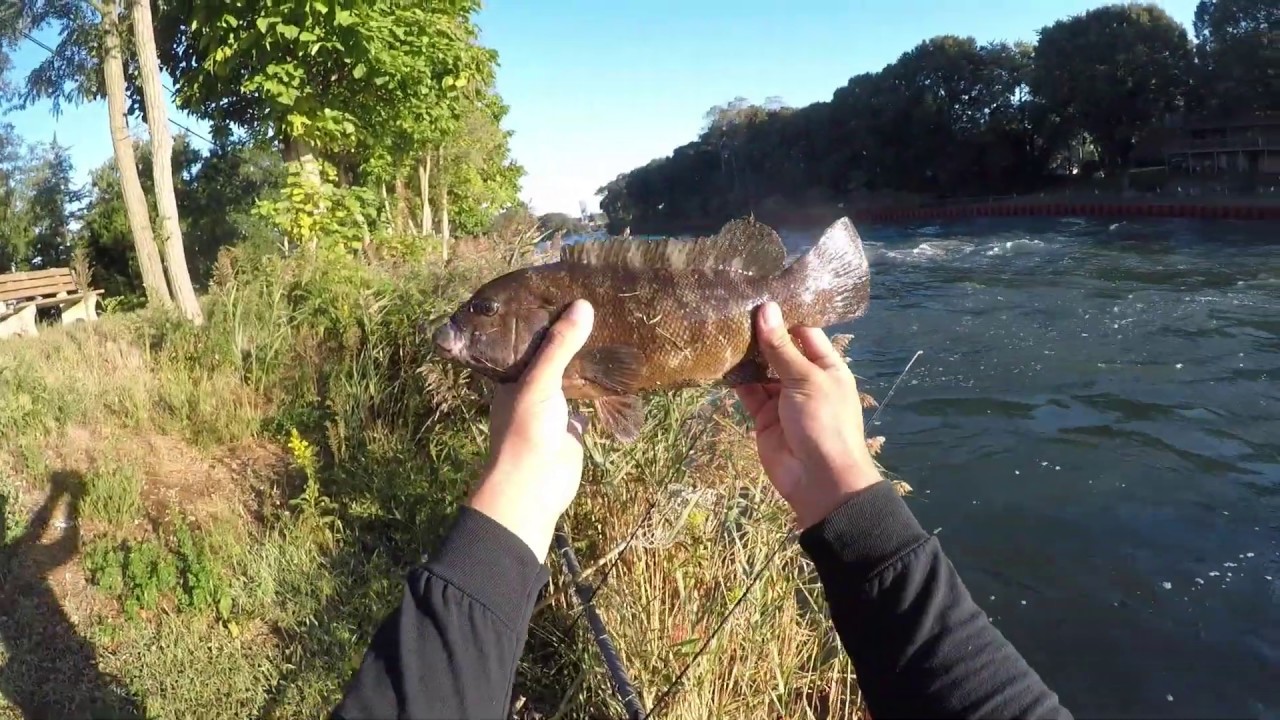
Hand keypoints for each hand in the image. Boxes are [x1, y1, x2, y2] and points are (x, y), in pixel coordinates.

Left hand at [467, 299, 593, 561]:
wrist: (534, 486)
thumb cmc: (525, 430)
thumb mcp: (540, 381)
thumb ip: (560, 345)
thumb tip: (584, 305)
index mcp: (511, 376)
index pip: (525, 340)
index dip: (542, 319)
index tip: (564, 293)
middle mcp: (530, 388)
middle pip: (552, 357)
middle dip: (570, 338)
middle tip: (596, 306)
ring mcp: (553, 408)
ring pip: (573, 378)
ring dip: (589, 361)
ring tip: (612, 329)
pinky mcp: (574, 425)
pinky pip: (590, 400)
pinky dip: (603, 388)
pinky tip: (620, 367)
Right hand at [736, 302, 882, 529]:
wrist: (819, 480)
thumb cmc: (824, 422)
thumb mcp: (805, 379)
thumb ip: (781, 347)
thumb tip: (766, 309)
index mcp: (827, 367)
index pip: (805, 333)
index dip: (784, 317)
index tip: (758, 296)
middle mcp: (805, 379)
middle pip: (780, 350)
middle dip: (760, 335)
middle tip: (731, 310)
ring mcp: (783, 399)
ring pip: (761, 371)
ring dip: (745, 356)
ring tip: (721, 331)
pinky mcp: (764, 417)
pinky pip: (748, 393)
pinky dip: (736, 380)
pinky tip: (719, 361)